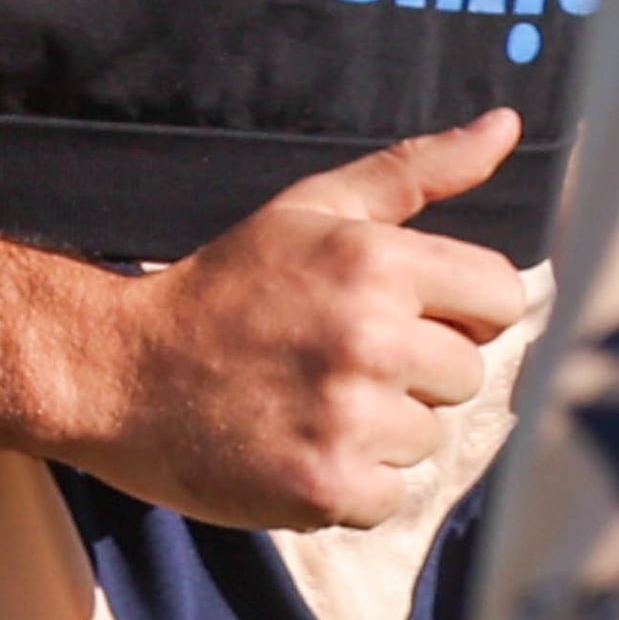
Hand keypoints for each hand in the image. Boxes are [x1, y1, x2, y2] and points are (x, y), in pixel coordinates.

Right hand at [69, 111, 532, 532]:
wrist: (111, 370)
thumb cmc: (219, 288)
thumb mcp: (307, 211)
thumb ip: (415, 170)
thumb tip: (507, 123)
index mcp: (373, 262)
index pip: (501, 296)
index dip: (454, 308)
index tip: (392, 314)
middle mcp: (370, 340)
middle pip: (464, 374)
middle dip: (409, 373)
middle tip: (325, 361)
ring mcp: (348, 418)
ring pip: (426, 438)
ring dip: (375, 431)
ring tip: (300, 405)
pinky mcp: (326, 486)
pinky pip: (388, 495)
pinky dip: (346, 485)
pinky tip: (290, 448)